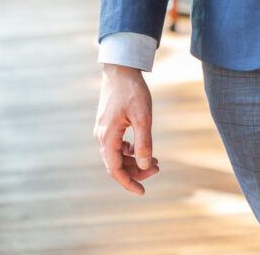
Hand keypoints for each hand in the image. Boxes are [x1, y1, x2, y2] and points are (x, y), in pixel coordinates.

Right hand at [94, 64, 159, 194]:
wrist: (121, 68)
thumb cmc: (132, 91)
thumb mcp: (143, 116)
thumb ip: (143, 142)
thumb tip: (145, 165)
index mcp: (108, 137)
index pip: (115, 170)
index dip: (129, 183)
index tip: (143, 191)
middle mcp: (102, 136)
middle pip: (116, 164)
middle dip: (136, 170)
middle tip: (158, 167)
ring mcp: (103, 129)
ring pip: (116, 155)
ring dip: (134, 160)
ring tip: (155, 159)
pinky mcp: (107, 123)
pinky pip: (116, 144)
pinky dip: (129, 150)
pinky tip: (141, 147)